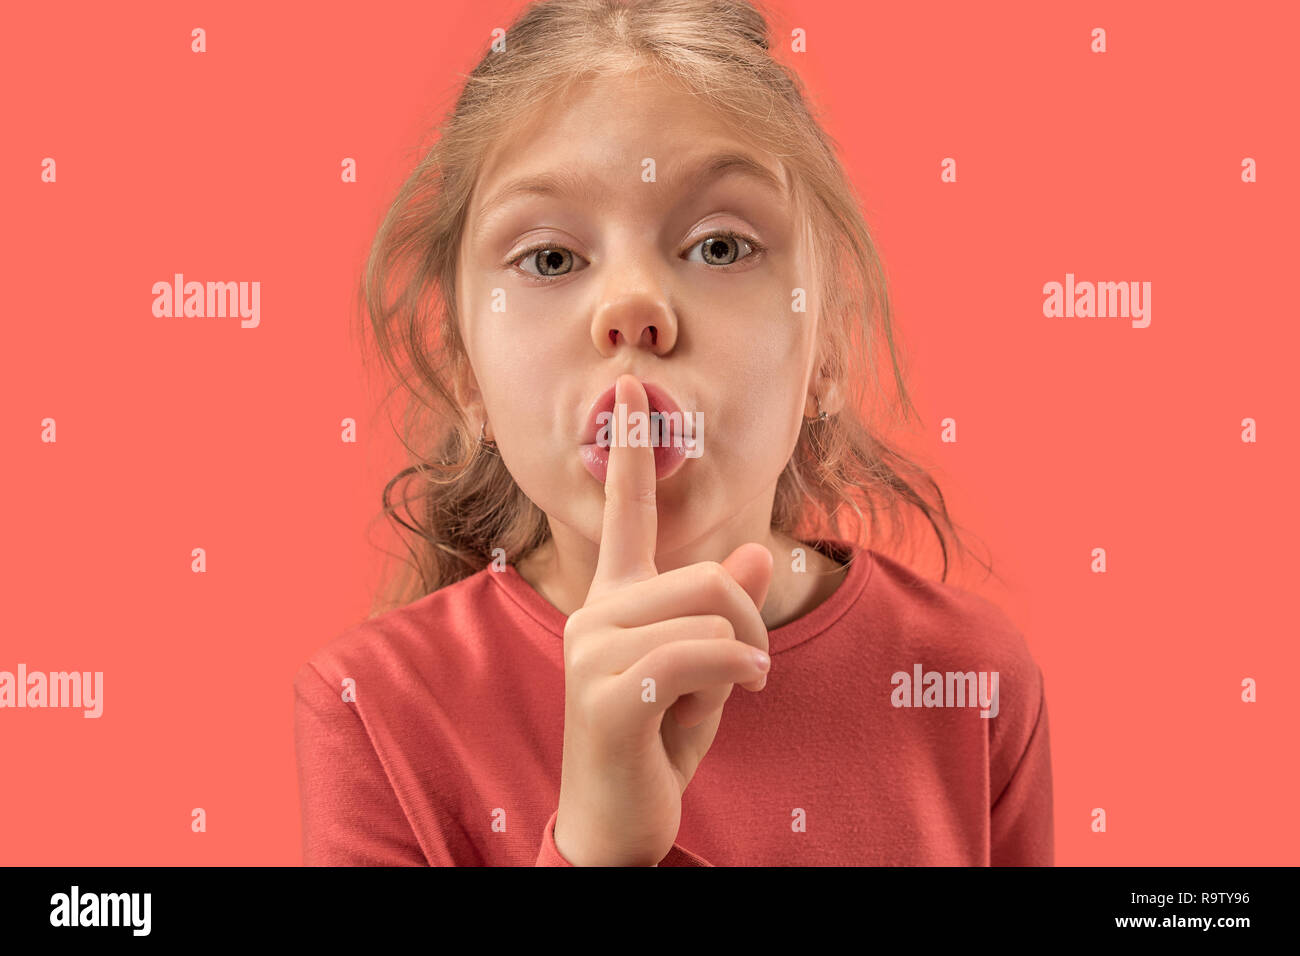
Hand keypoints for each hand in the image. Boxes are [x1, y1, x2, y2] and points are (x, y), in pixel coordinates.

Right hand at [553, 373, 773, 865]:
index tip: (631, 387)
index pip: (623, 516)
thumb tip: (749, 555)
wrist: (617, 823)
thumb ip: (722, 614)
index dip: (628, 452)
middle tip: (749, 670)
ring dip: (740, 659)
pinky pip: (699, 656)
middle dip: (746, 622)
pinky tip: (731, 700)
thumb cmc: (658, 742)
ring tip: (719, 697)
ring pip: (707, 614)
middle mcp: (592, 615)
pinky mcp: (605, 696)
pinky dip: (737, 675)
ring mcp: (591, 653)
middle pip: (703, 575)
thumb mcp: (706, 671)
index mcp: (612, 602)